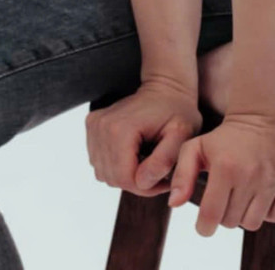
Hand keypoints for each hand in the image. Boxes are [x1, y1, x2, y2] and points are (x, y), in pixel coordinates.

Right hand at [86, 78, 202, 195]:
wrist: (165, 87)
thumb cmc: (177, 110)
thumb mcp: (182, 134)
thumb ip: (164, 160)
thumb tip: (142, 182)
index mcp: (121, 129)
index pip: (125, 179)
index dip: (147, 186)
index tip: (165, 177)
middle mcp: (101, 127)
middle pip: (114, 178)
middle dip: (138, 181)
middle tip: (159, 171)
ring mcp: (94, 125)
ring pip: (105, 173)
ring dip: (126, 174)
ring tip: (147, 161)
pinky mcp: (92, 126)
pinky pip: (99, 163)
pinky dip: (116, 165)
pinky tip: (133, 154)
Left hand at [168, 112, 274, 235]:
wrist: (264, 114)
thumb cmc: (226, 135)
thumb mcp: (196, 147)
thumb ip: (182, 175)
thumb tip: (175, 203)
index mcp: (225, 167)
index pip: (211, 217)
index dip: (204, 226)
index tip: (205, 221)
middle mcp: (251, 175)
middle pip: (231, 222)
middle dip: (224, 214)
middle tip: (226, 196)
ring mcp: (274, 179)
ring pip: (253, 223)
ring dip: (245, 214)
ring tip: (243, 194)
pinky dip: (267, 211)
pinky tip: (261, 193)